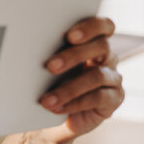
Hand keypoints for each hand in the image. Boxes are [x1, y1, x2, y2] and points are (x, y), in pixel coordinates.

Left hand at [39, 17, 123, 142]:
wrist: (61, 116)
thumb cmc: (52, 84)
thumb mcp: (50, 67)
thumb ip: (49, 54)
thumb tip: (28, 48)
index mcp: (93, 42)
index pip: (103, 26)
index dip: (90, 27)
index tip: (70, 36)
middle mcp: (106, 57)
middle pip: (102, 46)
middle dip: (74, 55)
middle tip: (50, 66)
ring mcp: (113, 78)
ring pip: (97, 75)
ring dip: (69, 88)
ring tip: (47, 99)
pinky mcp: (114, 98)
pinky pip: (98, 98)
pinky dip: (74, 103)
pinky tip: (57, 108)